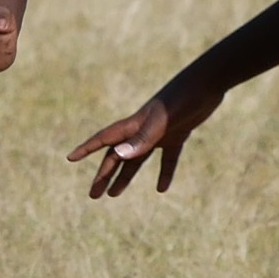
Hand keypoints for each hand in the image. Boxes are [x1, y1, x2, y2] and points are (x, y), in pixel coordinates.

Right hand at [67, 80, 223, 197]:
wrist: (208, 82)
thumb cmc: (183, 98)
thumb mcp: (162, 121)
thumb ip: (142, 139)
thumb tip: (118, 156)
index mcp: (134, 125)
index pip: (104, 140)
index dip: (87, 149)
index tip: (70, 158)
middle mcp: (142, 129)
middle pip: (118, 156)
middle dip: (104, 175)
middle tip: (94, 195)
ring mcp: (160, 132)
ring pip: (138, 159)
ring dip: (126, 177)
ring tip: (114, 194)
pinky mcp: (178, 134)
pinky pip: (167, 158)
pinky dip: (164, 172)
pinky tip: (161, 188)